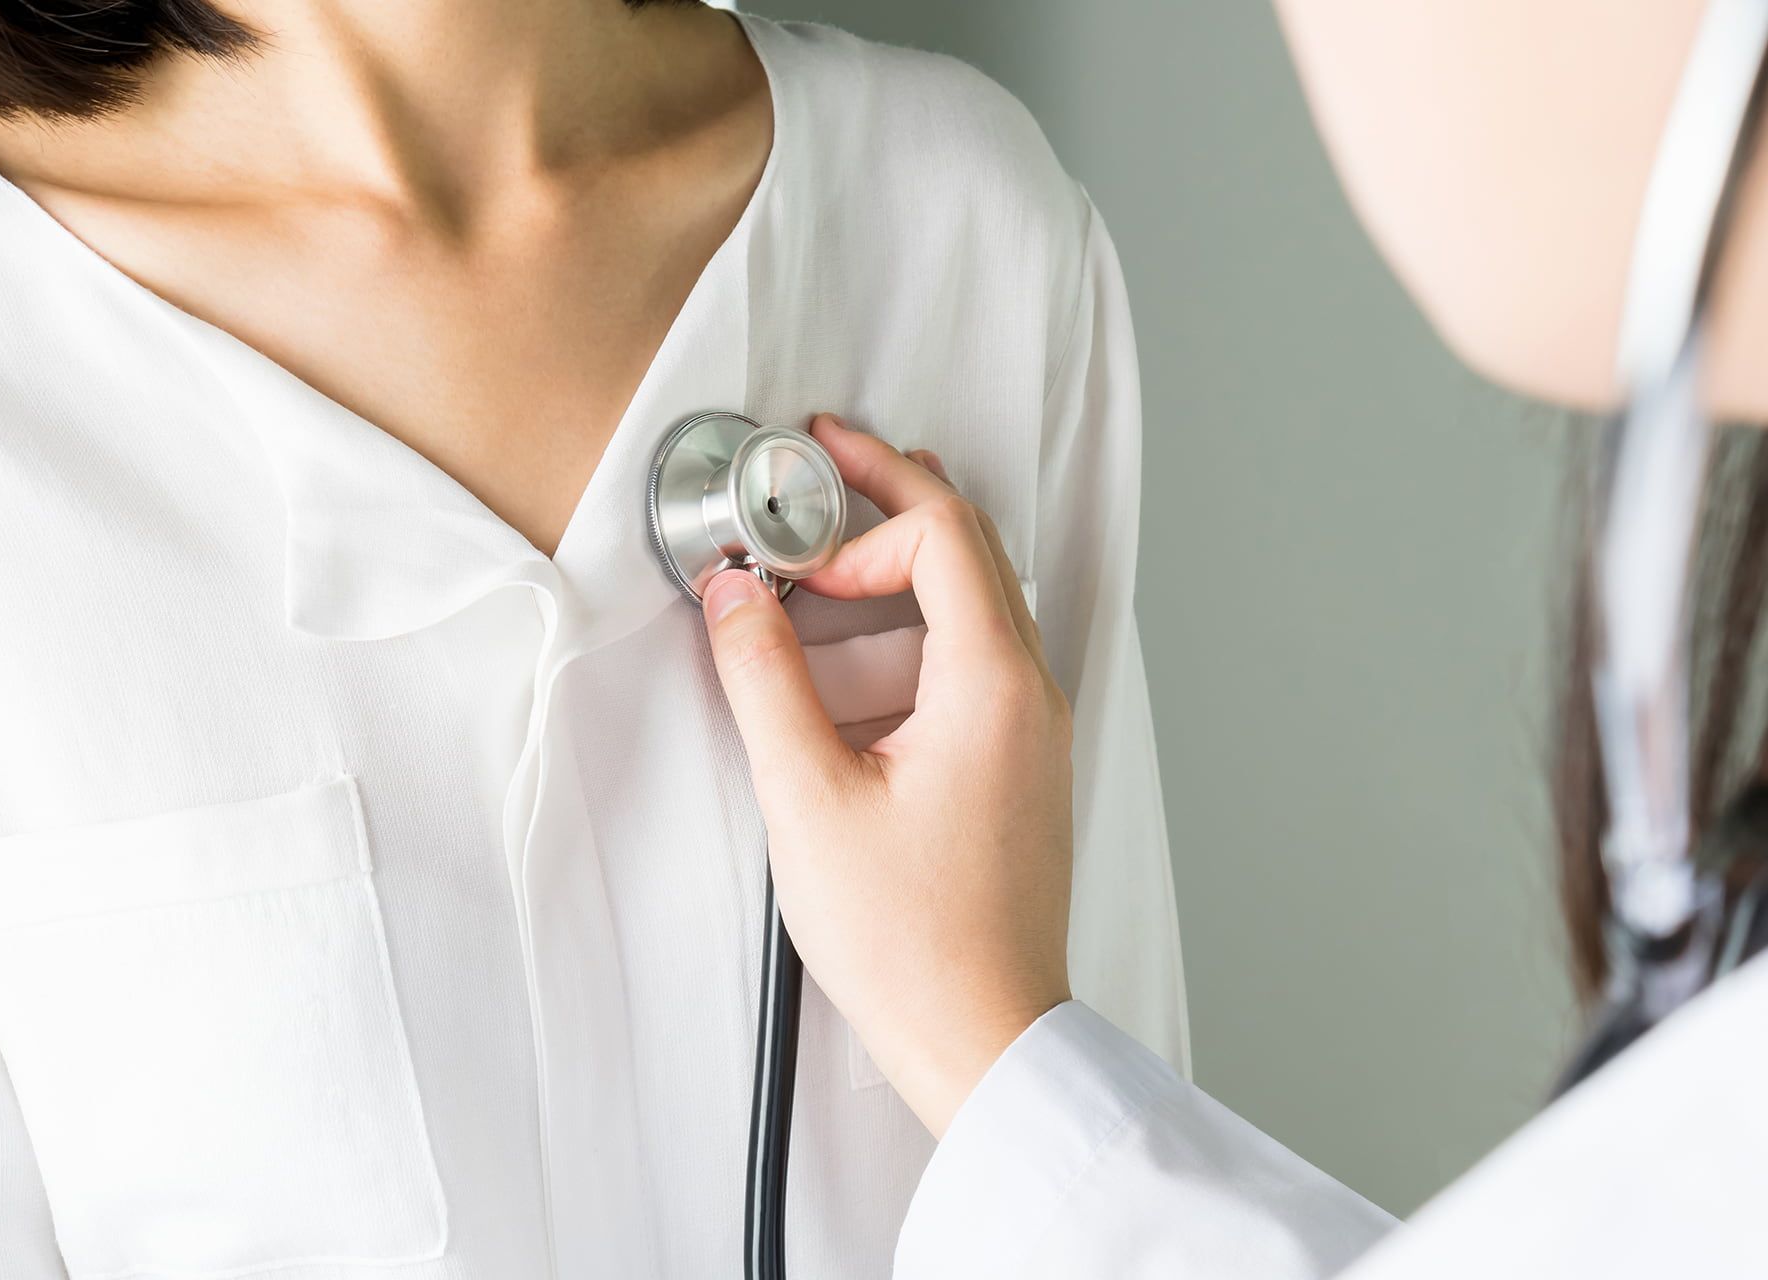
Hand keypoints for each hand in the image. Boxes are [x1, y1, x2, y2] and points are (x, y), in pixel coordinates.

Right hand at [701, 413, 1073, 1135]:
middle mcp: (1030, 695)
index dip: (868, 500)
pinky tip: (859, 661)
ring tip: (835, 553)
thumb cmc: (913, 940)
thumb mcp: (808, 799)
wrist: (983, 1034)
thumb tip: (734, 594)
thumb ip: (763, 679)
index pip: (942, 533)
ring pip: (978, 602)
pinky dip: (917, 628)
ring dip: (906, 563)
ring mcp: (1033, 733)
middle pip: (972, 549)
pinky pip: (976, 660)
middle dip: (893, 499)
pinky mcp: (1017, 767)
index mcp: (993, 685)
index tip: (804, 502)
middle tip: (826, 470)